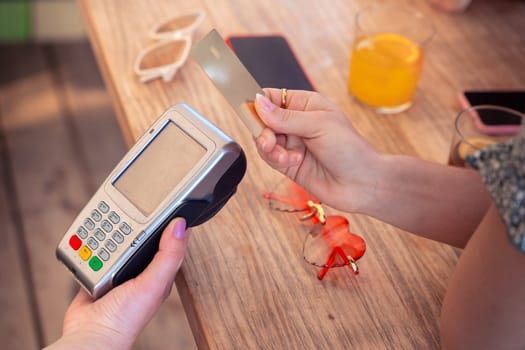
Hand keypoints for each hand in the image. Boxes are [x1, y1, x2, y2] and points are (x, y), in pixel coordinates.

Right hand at [46, 218, 190, 349]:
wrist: (91, 335)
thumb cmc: (126, 318)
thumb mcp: (154, 283)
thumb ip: (169, 255)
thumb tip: (180, 226)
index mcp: (158, 271)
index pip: (168, 239)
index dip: (169, 221)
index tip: (167, 202)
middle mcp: (140, 270)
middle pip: (139, 236)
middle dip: (133, 224)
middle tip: (128, 211)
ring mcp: (118, 271)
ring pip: (115, 242)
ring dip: (109, 234)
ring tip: (107, 224)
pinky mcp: (97, 274)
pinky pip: (94, 253)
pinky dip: (91, 246)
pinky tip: (90, 239)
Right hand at [254, 89, 380, 212]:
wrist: (361, 183)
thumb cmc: (350, 149)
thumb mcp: (318, 125)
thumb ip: (286, 117)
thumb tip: (258, 103)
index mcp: (305, 105)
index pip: (271, 98)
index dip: (258, 103)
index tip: (249, 110)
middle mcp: (296, 123)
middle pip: (262, 120)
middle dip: (263, 131)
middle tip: (269, 140)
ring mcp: (292, 144)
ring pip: (263, 140)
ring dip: (270, 149)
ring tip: (286, 156)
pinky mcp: (288, 164)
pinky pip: (269, 157)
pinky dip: (275, 159)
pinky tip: (291, 162)